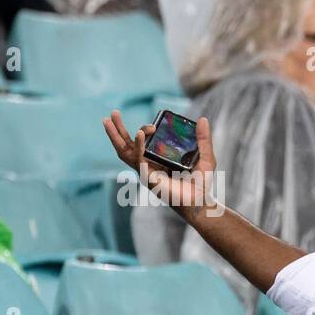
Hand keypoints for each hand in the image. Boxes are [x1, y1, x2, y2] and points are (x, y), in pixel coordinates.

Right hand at [102, 110, 218, 219]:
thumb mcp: (205, 157)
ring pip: (125, 151)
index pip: (143, 142)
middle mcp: (149, 164)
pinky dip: (138, 145)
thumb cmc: (201, 183)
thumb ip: (203, 139)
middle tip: (113, 113)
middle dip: (117, 129)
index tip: (155, 123)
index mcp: (158, 158)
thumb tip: (203, 119)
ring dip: (116, 135)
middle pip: (127, 145)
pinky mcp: (149, 177)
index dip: (142, 130)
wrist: (202, 202)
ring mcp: (147, 170)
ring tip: (109, 119)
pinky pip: (139, 159)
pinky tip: (139, 133)